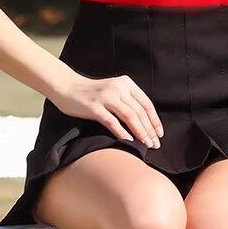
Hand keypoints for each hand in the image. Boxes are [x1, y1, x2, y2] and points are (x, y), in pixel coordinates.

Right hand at [49, 73, 163, 147]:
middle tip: (155, 144)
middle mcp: (118, 88)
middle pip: (139, 111)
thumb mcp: (114, 90)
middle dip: (149, 130)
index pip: (146, 103)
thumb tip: (145, 121)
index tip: (159, 134)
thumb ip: (128, 100)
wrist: (68, 87)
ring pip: (129, 116)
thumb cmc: (93, 93)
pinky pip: (111, 121)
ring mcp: (106, 97)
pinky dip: (122, 132)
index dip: (154, 120)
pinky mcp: (94, 107)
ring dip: (140, 132)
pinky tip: (128, 141)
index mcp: (126, 83)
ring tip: (145, 145)